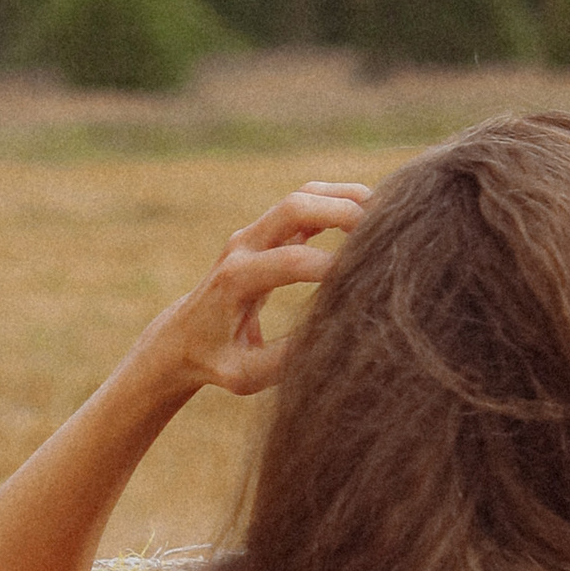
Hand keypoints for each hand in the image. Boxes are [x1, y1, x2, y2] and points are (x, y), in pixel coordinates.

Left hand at [137, 181, 375, 400]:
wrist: (182, 337)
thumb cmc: (216, 361)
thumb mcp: (246, 374)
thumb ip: (285, 360)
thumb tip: (336, 343)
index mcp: (235, 280)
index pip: (290, 262)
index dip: (332, 266)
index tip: (368, 281)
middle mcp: (243, 247)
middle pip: (294, 208)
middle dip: (341, 213)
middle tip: (386, 230)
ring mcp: (253, 233)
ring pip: (302, 196)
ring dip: (343, 198)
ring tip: (387, 214)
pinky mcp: (267, 231)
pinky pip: (305, 201)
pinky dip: (337, 199)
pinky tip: (371, 213)